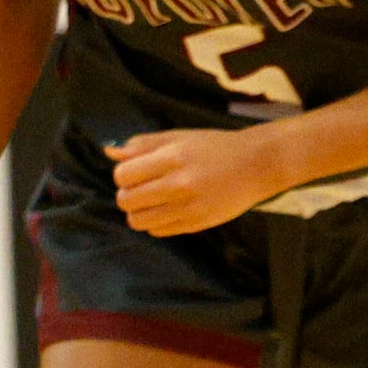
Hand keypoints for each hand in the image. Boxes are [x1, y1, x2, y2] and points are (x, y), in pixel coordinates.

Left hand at [108, 128, 289, 236]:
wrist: (258, 165)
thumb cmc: (216, 147)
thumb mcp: (181, 137)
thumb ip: (144, 144)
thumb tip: (110, 152)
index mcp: (173, 157)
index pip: (123, 175)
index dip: (124, 174)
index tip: (137, 171)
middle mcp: (179, 184)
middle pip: (126, 200)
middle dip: (128, 194)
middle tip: (143, 187)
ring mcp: (188, 207)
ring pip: (137, 221)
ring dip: (139, 211)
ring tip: (154, 200)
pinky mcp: (196, 224)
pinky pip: (157, 231)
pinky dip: (157, 222)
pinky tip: (170, 209)